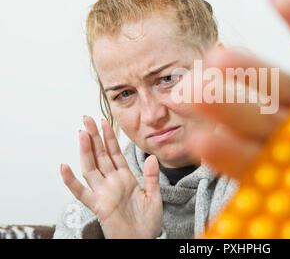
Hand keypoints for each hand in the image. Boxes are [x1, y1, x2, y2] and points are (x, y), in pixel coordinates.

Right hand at [60, 116, 161, 238]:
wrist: (143, 241)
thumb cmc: (147, 223)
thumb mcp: (154, 196)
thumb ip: (152, 177)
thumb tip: (152, 157)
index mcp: (126, 178)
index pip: (115, 153)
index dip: (110, 137)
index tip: (105, 122)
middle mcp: (112, 182)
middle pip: (100, 155)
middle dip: (94, 136)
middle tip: (87, 118)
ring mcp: (103, 193)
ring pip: (91, 167)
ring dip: (85, 150)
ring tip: (81, 132)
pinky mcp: (98, 206)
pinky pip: (82, 192)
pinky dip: (71, 181)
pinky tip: (64, 166)